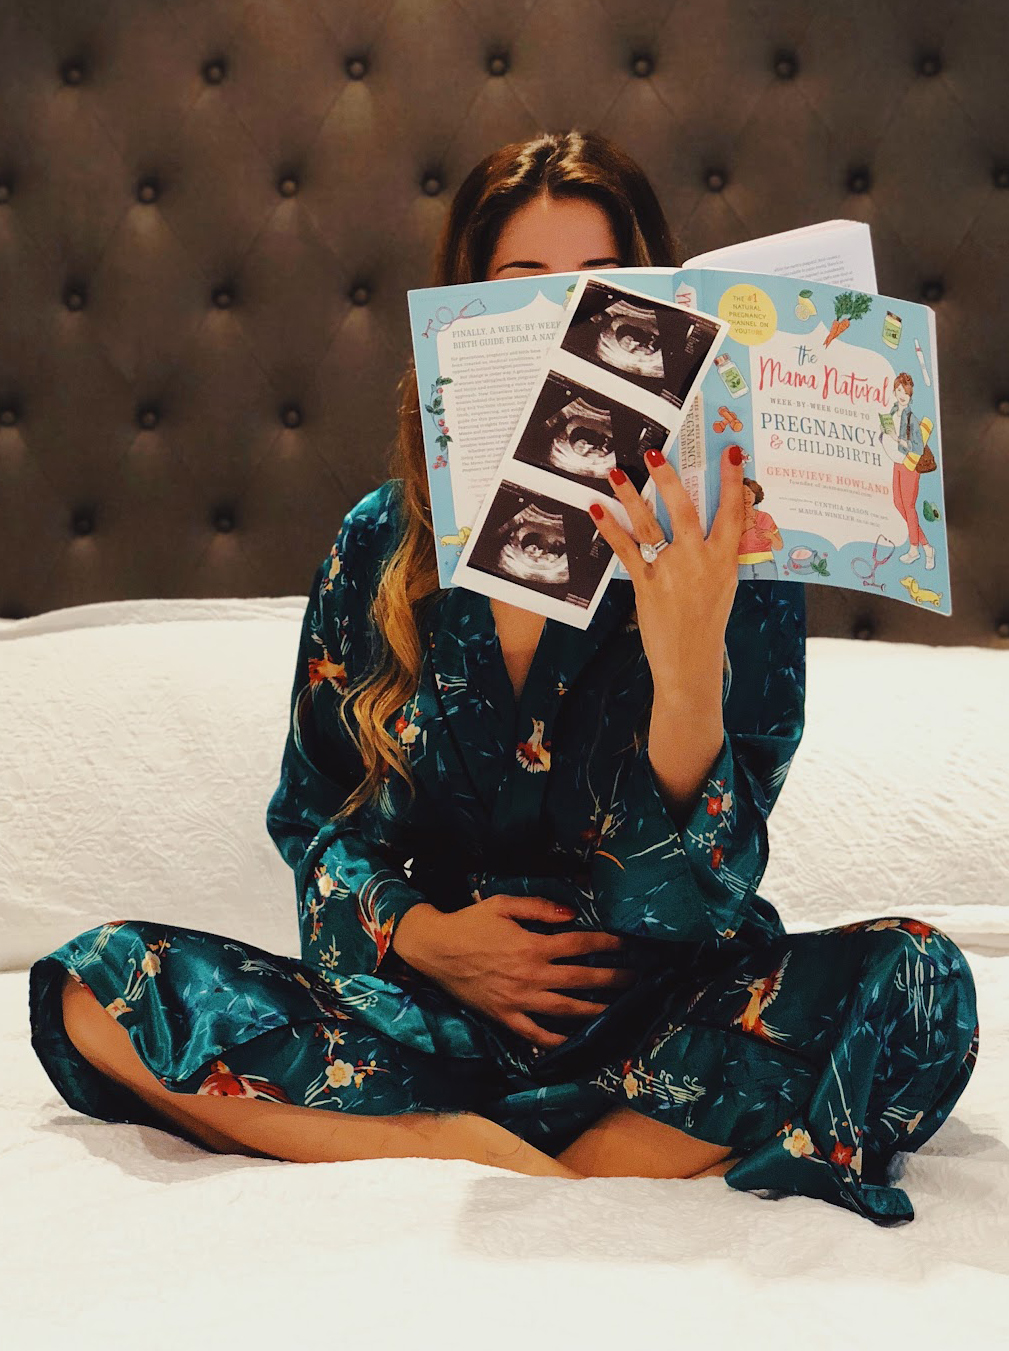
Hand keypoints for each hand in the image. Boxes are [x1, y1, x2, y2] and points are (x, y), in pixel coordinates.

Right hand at [409, 894, 636, 1050]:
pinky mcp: (505, 1017)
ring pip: (565, 1010)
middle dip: (612, 979)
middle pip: (581, 979)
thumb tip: (573, 915)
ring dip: (595, 1011)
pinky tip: (575, 1042)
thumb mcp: (503, 904)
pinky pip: (535, 1034)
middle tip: (635, 980)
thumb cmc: (469, 922)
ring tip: (616, 1011)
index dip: (608, 945)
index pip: (580, 945)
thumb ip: (540, 908)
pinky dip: (557, 1041)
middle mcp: (530, 975)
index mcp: (532, 945)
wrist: (434, 948)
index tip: (628, 946)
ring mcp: (518, 1000)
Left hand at [588, 445, 745, 699]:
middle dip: (669, 480)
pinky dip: (610, 529)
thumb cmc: (707, 621)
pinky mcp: (646, 585)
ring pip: (650, 526)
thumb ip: (720, 553)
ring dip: (631, 497)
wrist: (691, 661)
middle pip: (685, 511)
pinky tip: (597, 510)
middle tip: (654, 453)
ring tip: (616, 473)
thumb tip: (721, 523)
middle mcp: (699, 561)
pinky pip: (626, 551)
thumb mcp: (724, 585)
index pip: (733, 512)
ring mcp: (671, 572)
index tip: (732, 452)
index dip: (733, 481)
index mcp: (724, 560)